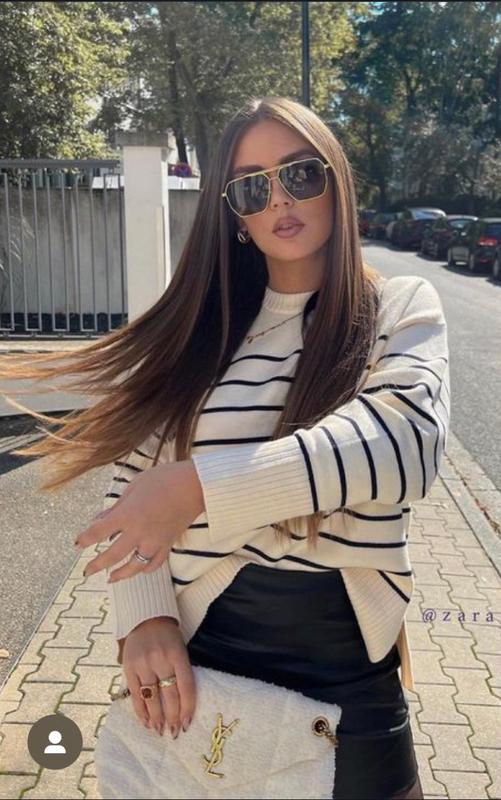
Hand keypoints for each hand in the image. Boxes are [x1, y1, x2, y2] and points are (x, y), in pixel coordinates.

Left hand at [75, 459, 204, 582]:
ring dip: (120, 575)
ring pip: (134, 566)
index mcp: (128, 514)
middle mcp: (139, 532)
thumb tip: (100, 517)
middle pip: (112, 556)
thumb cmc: (165, 479)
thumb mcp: (135, 486)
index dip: (84, 539)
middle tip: (86, 572)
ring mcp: (155, 541)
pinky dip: (145, 569)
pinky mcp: (168, 544)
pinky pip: (154, 564)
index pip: (98, 532)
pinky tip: (139, 570)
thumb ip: (117, 505)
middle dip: (96, 565)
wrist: (196, 485)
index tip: (77, 544)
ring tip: (110, 579)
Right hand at [123, 616, 196, 737]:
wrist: (146, 617)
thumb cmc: (168, 637)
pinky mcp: (128, 667)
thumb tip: (184, 704)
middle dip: (172, 717)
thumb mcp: (181, 649)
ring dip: (156, 718)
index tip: (187, 724)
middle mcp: (160, 659)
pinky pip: (135, 694)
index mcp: (178, 654)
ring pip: (151, 698)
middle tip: (174, 733)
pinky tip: (145, 722)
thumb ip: (181, 672)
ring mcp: (143, 664)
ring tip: (159, 730)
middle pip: (169, 695)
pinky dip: (140, 710)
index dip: (188, 708)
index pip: (186, 687)